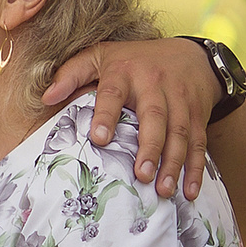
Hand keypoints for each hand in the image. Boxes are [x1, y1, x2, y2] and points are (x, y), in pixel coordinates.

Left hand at [40, 37, 222, 198]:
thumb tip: (46, 97)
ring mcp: (180, 100)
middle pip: (155, 117)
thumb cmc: (134, 61)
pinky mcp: (198, 115)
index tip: (100, 139)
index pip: (114, 93)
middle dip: (150, 147)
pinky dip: (196, 168)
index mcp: (125, 73)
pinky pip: (199, 143)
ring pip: (180, 132)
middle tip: (141, 175)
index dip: (107, 114)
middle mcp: (155, 85)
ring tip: (164, 190)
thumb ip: (72, 73)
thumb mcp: (99, 56)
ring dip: (173, 163)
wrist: (190, 55)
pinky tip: (189, 191)